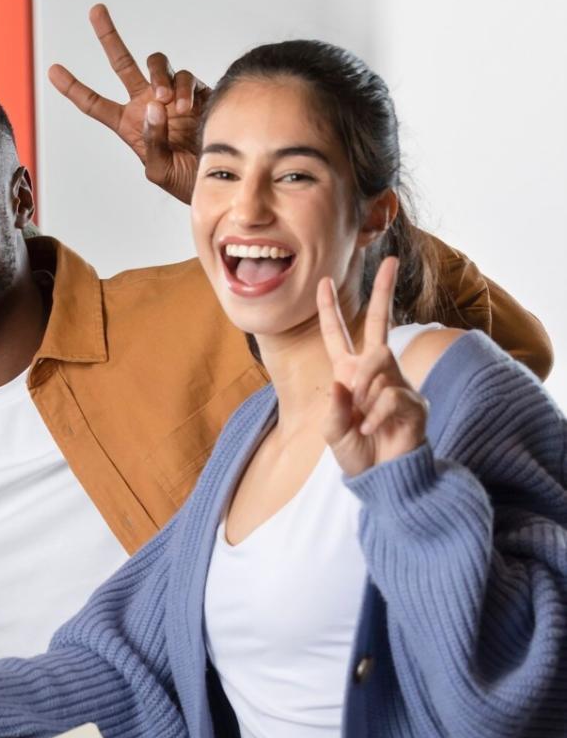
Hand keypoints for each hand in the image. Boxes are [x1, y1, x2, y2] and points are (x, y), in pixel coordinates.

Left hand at [47, 3, 207, 203]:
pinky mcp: (197, 92)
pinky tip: (185, 107)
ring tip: (164, 100)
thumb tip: (152, 107)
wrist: (218, 178)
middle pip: (121, 63)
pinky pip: (184, 76)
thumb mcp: (159, 169)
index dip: (73, 87)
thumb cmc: (183, 182)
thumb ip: (150, 140)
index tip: (52, 70)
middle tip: (95, 10)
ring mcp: (170, 95)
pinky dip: (183, 88)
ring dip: (159, 76)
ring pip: (156, 63)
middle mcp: (146, 103)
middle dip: (108, 36)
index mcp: (127, 123)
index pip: (94, 103)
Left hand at [317, 256, 429, 476]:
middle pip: (380, 322)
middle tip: (391, 259)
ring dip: (363, 393)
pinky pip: (389, 394)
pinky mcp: (415, 400)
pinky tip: (373, 429)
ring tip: (362, 421)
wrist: (384, 478)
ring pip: (378, 363)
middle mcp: (376, 372)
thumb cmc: (358, 453)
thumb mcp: (334, 431)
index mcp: (350, 374)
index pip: (338, 335)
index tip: (323, 281)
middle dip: (384, 290)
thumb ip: (335, 408)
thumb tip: (344, 382)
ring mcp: (398, 382)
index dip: (329, 310)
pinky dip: (375, 414)